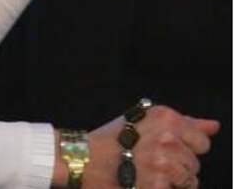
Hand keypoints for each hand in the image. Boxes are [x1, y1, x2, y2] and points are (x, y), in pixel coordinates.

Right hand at [66, 106, 218, 188]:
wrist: (86, 159)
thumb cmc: (113, 139)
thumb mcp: (145, 121)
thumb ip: (184, 123)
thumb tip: (214, 126)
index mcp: (166, 117)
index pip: (201, 141)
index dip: (185, 147)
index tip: (166, 148)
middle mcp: (167, 138)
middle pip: (195, 163)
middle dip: (178, 166)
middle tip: (150, 161)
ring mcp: (164, 164)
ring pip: (190, 182)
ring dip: (172, 182)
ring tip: (147, 173)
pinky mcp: (158, 186)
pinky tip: (143, 182)